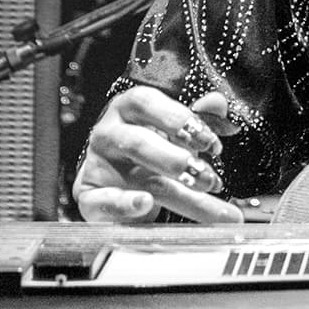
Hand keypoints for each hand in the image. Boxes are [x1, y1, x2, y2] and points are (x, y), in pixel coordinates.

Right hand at [74, 86, 244, 223]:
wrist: (114, 181)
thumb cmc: (152, 147)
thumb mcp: (174, 129)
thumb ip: (199, 117)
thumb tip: (219, 104)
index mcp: (130, 108)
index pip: (149, 103)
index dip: (181, 120)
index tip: (211, 143)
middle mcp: (110, 133)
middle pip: (140, 142)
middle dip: (178, 160)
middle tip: (210, 178)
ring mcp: (97, 165)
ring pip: (134, 175)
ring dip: (174, 187)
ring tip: (201, 194)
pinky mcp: (89, 196)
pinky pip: (103, 202)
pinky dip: (125, 204)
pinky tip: (146, 204)